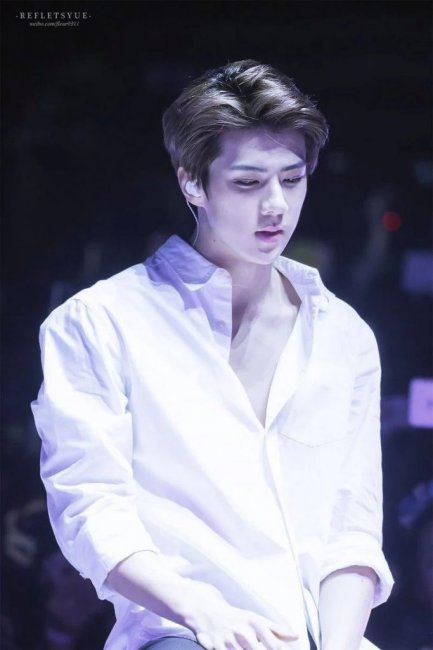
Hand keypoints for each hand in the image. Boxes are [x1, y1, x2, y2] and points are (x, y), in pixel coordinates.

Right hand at [183, 582, 297, 649]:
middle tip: (255, 648)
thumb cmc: (235, 618)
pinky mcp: (215, 646)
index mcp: (255, 624)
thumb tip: (295, 636)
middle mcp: (243, 631)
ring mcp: (228, 639)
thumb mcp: (255, 619)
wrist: (206, 610)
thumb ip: (276, 630)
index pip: (274, 645)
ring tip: (244, 648)